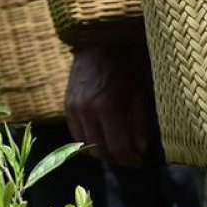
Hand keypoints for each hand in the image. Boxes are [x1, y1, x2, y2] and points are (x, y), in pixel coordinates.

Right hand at [65, 44, 151, 166]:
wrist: (97, 45)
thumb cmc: (124, 67)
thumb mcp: (139, 91)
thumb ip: (139, 121)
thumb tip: (140, 149)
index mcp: (106, 106)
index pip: (117, 147)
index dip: (129, 159)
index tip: (139, 161)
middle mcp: (86, 111)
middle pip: (99, 151)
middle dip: (116, 158)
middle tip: (129, 156)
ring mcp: (72, 109)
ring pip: (85, 146)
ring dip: (102, 152)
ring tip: (116, 147)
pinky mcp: (66, 107)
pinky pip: (76, 134)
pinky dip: (89, 140)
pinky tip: (102, 135)